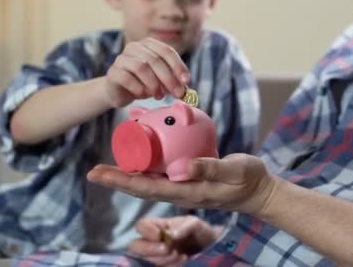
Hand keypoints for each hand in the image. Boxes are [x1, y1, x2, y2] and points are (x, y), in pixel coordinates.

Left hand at [87, 153, 277, 215]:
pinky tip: (138, 160)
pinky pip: (161, 176)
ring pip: (150, 183)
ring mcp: (184, 188)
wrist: (259, 191)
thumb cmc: (248, 179)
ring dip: (127, 176)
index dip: (123, 180)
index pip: (149, 188)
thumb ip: (209, 168)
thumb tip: (178, 169)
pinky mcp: (188, 181)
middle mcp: (182, 192)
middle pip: (143, 187)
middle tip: (93, 171)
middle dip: (117, 180)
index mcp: (189, 192)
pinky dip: (145, 169)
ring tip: (107, 168)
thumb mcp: (234, 170)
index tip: (100, 174)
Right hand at [104, 38, 189, 106]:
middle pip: (155, 60)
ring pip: (141, 67)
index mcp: (148, 44)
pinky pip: (127, 78)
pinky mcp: (112, 72)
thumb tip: (187, 90)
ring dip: (154, 84)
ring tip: (159, 95)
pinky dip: (138, 88)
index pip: (167, 51)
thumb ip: (174, 82)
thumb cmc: (143, 83)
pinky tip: (143, 95)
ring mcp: (121, 58)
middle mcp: (134, 47)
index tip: (186, 81)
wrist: (119, 92)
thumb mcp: (161, 81)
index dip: (178, 66)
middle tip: (177, 93)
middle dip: (169, 78)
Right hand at [129, 216, 221, 265]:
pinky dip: (171, 266)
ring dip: (164, 259)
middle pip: (135, 245)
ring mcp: (158, 256)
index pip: (140, 225)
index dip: (146, 231)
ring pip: (148, 260)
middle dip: (149, 249)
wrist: (211, 247)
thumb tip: (169, 235)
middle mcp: (154, 241)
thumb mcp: (194, 223)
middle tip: (168, 249)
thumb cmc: (200, 230)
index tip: (159, 235)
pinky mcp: (165, 266)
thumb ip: (182, 226)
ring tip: (181, 255)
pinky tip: (184, 261)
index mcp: (158, 226)